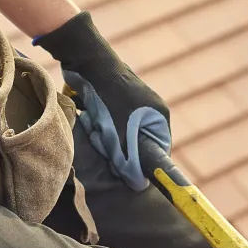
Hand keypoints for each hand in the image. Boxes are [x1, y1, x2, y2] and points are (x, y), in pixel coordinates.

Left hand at [33, 12, 169, 191]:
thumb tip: (140, 186)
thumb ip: (129, 162)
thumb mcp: (119, 135)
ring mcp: (132, 104)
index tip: (124, 169)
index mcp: (159, 116)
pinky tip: (90, 117)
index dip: (141, 164)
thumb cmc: (108, 98)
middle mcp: (150, 110)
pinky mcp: (115, 100)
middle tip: (105, 142)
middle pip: (136, 145)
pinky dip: (99, 125)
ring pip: (119, 136)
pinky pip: (110, 124)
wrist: (88, 61)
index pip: (158, 151)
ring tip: (96, 126)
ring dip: (105, 136)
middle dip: (117, 148)